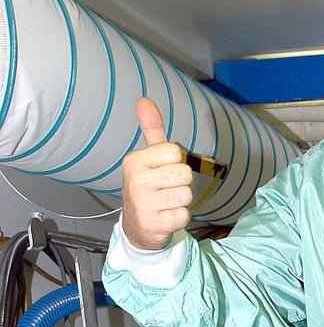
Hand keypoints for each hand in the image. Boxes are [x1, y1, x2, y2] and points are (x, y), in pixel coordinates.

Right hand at [121, 98, 193, 248]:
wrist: (137, 227)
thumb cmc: (147, 186)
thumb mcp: (148, 157)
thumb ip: (151, 129)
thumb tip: (143, 99)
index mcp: (134, 161)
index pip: (174, 151)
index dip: (176, 162)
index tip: (164, 170)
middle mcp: (136, 181)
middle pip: (184, 173)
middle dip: (181, 182)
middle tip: (166, 189)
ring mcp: (143, 205)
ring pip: (186, 194)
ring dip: (181, 201)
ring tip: (166, 203)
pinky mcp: (153, 225)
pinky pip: (184, 215)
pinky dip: (180, 218)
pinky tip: (166, 217)